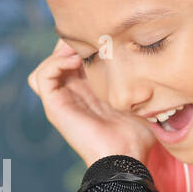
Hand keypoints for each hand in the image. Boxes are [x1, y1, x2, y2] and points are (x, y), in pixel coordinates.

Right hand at [28, 39, 154, 166]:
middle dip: (72, 43)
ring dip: (59, 52)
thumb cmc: (138, 132)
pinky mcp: (55, 106)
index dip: (85, 43)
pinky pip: (41, 76)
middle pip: (59, 58)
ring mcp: (61, 100)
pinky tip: (75, 61)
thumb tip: (151, 57)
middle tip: (91, 37)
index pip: (75, 58)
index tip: (103, 36)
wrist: (126, 156)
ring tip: (80, 49)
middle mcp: (73, 93)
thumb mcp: (141, 96)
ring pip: (47, 65)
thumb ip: (140, 78)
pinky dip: (54, 63)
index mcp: (90, 90)